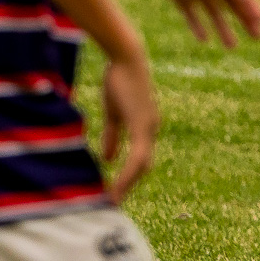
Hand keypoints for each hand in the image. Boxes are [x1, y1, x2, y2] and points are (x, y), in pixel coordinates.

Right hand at [99, 53, 158, 202]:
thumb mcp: (113, 113)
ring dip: (127, 185)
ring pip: (142, 165)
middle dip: (129, 184)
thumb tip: (108, 159)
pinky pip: (137, 157)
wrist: (125, 58)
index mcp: (145, 126)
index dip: (129, 176)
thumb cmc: (118, 80)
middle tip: (114, 203)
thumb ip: (112, 136)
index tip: (115, 192)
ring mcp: (149, 128)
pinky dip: (126, 175)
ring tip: (113, 202)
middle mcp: (151, 129)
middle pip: (144, 166)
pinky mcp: (142, 125)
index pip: (141, 159)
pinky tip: (116, 188)